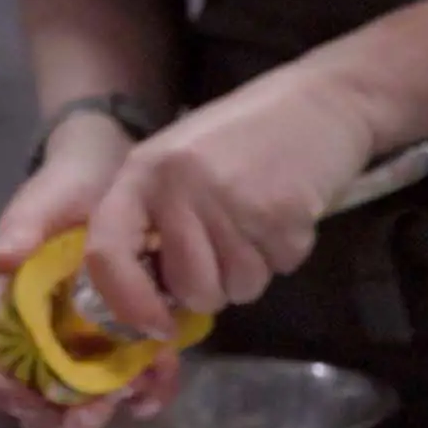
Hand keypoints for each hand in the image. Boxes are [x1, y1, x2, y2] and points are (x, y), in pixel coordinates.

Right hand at [0, 114, 180, 427]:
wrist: (118, 170)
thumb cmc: (68, 186)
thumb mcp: (44, 200)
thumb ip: (22, 227)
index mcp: (10, 303)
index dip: (3, 387)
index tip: (31, 404)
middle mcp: (44, 328)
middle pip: (41, 387)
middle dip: (64, 412)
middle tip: (93, 418)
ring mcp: (87, 332)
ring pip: (90, 387)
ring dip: (110, 402)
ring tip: (137, 399)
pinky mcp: (127, 329)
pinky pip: (134, 368)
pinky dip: (147, 383)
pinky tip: (161, 387)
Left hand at [78, 63, 376, 342]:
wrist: (319, 101)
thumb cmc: (243, 138)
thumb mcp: (179, 167)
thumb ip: (157, 223)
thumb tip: (155, 303)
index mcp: (143, 174)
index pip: (108, 254)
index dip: (127, 303)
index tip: (157, 326)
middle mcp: (180, 187)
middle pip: (192, 289)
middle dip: (215, 287)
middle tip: (231, 248)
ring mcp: (232, 200)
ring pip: (240, 288)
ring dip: (255, 270)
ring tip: (260, 222)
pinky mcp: (282, 213)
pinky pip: (281, 269)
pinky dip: (287, 253)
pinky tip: (287, 213)